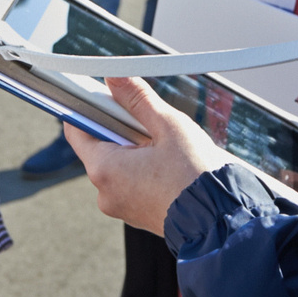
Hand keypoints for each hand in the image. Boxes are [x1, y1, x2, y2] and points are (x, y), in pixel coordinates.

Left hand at [71, 77, 219, 235]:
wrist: (220, 218)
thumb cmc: (196, 175)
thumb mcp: (168, 125)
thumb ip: (138, 99)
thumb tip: (116, 79)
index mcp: (105, 169)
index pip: (77, 130)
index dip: (89, 108)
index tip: (106, 97)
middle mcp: (105, 192)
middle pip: (100, 147)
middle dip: (122, 129)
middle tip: (150, 123)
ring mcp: (121, 207)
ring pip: (118, 165)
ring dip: (135, 149)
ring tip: (165, 147)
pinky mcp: (137, 215)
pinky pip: (131, 184)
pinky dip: (143, 170)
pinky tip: (168, 166)